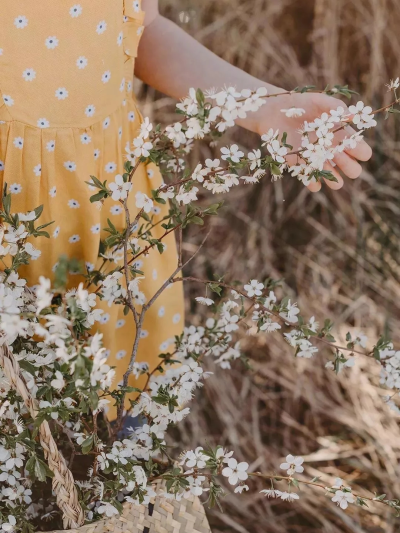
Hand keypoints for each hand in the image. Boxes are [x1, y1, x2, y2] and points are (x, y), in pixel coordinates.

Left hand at [255, 91, 372, 191]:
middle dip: (350, 168)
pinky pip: (312, 181)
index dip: (361, 153)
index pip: (360, 150)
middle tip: (339, 157)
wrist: (275, 112)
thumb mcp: (320, 101)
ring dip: (335, 181)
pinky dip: (314, 184)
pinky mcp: (301, 166)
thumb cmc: (300, 104)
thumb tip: (353, 116)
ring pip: (334, 180)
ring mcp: (317, 160)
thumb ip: (336, 108)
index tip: (356, 150)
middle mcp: (332, 150)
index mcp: (341, 135)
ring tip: (331, 177)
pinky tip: (314, 180)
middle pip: (351, 168)